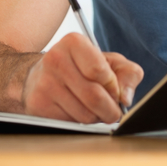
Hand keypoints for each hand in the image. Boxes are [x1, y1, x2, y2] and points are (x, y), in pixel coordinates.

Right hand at [22, 33, 143, 123]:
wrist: (43, 74)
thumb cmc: (82, 66)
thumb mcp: (110, 61)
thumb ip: (128, 73)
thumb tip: (126, 98)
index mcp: (74, 42)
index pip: (99, 71)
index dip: (113, 87)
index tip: (115, 91)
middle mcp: (55, 59)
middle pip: (93, 96)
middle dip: (110, 109)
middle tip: (113, 110)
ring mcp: (44, 83)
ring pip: (84, 114)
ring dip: (96, 117)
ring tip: (93, 108)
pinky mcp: (38, 104)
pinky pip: (70, 123)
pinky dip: (80, 122)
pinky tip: (76, 109)